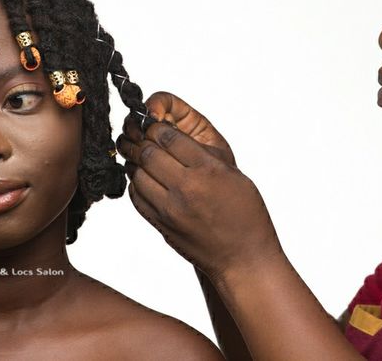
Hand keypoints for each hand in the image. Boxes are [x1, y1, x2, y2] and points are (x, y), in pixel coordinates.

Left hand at [118, 92, 282, 279]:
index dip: (158, 126)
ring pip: (138, 174)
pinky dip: (136, 183)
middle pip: (149, 152)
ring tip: (142, 156)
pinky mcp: (160, 224)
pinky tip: (143, 178)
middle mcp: (185, 188)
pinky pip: (137, 196)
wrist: (243, 258)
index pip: (169, 137)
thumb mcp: (233, 175)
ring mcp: (169, 208)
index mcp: (207, 170)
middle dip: (143, 140)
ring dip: (137, 162)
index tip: (156, 124)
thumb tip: (172, 138)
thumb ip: (203, 156)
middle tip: (143, 136)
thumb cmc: (245, 215)